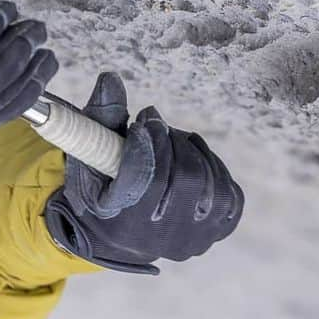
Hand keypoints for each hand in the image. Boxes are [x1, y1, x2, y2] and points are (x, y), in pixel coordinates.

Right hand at [44, 72, 243, 274]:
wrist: (116, 232)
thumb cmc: (99, 186)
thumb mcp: (88, 155)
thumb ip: (99, 118)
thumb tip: (111, 78)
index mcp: (121, 224)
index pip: (148, 178)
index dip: (149, 141)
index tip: (143, 121)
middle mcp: (159, 240)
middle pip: (186, 178)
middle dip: (173, 141)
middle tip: (156, 126)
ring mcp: (191, 241)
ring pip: (211, 182)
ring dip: (193, 150)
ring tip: (171, 142)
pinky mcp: (214, 234)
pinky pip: (230, 192)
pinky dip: (213, 167)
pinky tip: (190, 161)